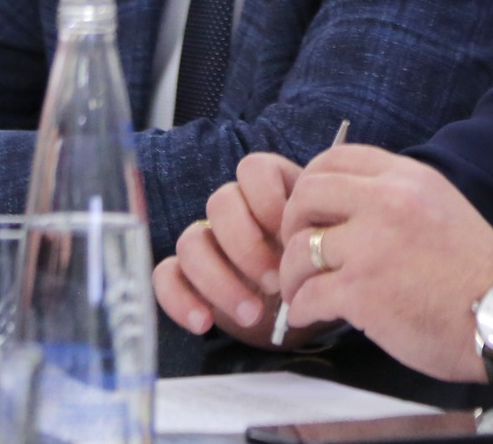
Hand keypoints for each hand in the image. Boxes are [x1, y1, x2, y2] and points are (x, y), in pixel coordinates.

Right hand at [153, 153, 330, 348]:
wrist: (308, 308)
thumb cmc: (319, 269)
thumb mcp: (326, 247)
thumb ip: (316, 233)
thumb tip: (304, 241)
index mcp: (270, 190)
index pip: (253, 168)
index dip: (267, 198)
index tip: (290, 237)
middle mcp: (235, 209)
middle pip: (220, 204)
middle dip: (246, 246)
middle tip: (275, 283)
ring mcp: (207, 241)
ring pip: (191, 242)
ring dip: (219, 280)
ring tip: (252, 313)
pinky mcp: (187, 275)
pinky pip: (166, 276)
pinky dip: (180, 299)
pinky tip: (205, 324)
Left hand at [277, 146, 492, 382]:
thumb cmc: (476, 269)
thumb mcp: (440, 205)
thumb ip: (397, 198)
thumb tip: (350, 207)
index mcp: (406, 177)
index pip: (335, 158)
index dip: (310, 185)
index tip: (312, 213)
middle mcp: (385, 202)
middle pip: (305, 196)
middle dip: (290, 225)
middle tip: (299, 251)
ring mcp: (371, 246)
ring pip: (298, 250)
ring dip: (293, 276)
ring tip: (303, 291)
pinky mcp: (362, 291)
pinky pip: (307, 295)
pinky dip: (302, 309)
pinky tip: (313, 315)